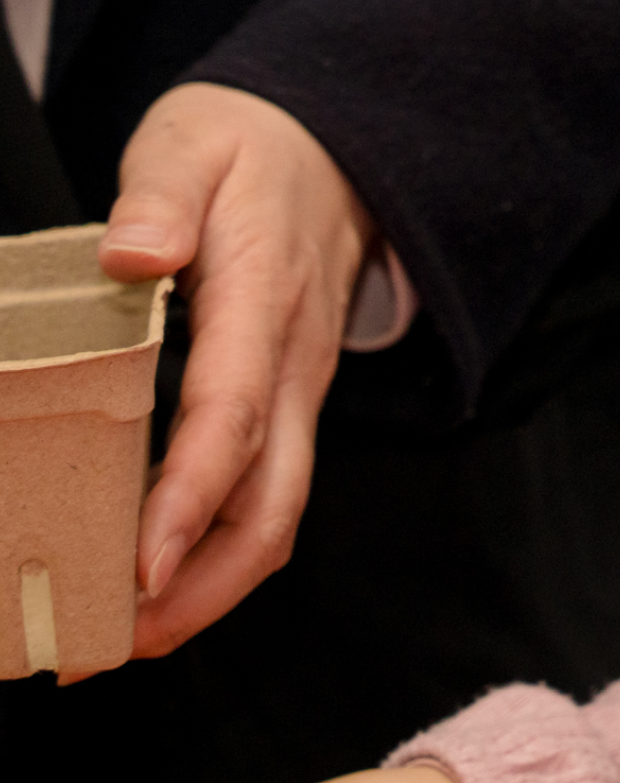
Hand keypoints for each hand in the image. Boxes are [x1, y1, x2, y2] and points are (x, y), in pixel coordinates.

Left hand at [99, 84, 376, 653]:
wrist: (338, 147)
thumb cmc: (252, 148)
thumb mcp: (193, 142)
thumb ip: (161, 194)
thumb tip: (130, 255)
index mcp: (264, 294)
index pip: (234, 409)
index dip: (190, 493)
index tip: (141, 563)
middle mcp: (294, 359)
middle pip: (277, 495)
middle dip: (207, 584)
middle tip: (118, 640)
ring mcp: (300, 387)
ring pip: (281, 509)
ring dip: (214, 586)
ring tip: (128, 636)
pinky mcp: (290, 403)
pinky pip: (270, 491)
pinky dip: (220, 552)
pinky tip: (157, 580)